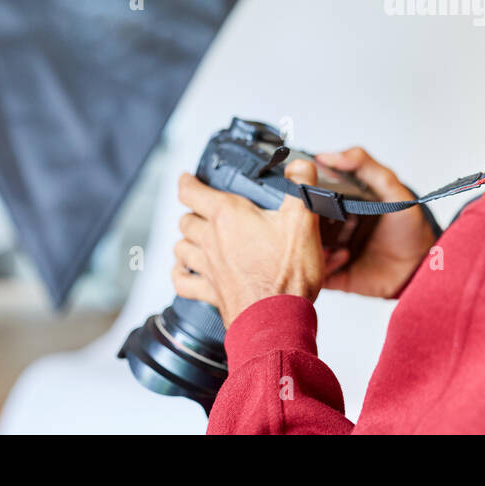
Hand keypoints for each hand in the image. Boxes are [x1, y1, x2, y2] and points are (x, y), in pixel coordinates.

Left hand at [171, 158, 323, 325]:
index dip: (188, 181)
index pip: (191, 191)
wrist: (277, 319)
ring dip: (187, 239)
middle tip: (205, 209)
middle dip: (194, 211)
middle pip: (186, 219)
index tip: (189, 178)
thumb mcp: (303, 220)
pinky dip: (180, 273)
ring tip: (197, 236)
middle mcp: (211, 239)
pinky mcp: (209, 292)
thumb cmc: (287, 273)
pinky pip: (182, 280)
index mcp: (228, 216)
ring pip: (181, 247)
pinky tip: (185, 270)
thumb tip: (300, 166)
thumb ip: (301, 187)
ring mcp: (207, 268)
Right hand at [315, 147, 436, 298]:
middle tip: (310, 216)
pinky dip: (323, 265)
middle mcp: (334, 226)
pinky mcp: (336, 274)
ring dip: (311, 243)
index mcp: (342, 203)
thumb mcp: (391, 189)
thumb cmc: (410, 227)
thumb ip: (365, 165)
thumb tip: (328, 156)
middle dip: (303, 219)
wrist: (421, 266)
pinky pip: (317, 272)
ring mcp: (333, 251)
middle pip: (304, 221)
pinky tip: (343, 256)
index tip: (298, 188)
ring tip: (328, 238)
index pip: (310, 194)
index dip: (302, 191)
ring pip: (306, 247)